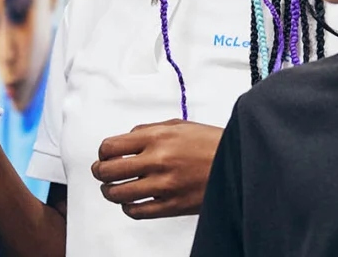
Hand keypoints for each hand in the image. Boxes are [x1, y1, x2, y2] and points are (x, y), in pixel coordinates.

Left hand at [92, 120, 222, 218]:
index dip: (102, 153)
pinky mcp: (172, 206)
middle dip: (100, 172)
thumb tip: (125, 139)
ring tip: (113, 188)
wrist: (237, 161)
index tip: (105, 156)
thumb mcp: (179, 126)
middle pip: (109, 171)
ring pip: (118, 194)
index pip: (110, 147)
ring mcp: (164, 185)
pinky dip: (128, 208)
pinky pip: (137, 211)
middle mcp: (157, 160)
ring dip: (110, 192)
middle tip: (102, 172)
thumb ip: (149, 131)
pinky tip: (130, 202)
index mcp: (157, 137)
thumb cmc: (210, 143)